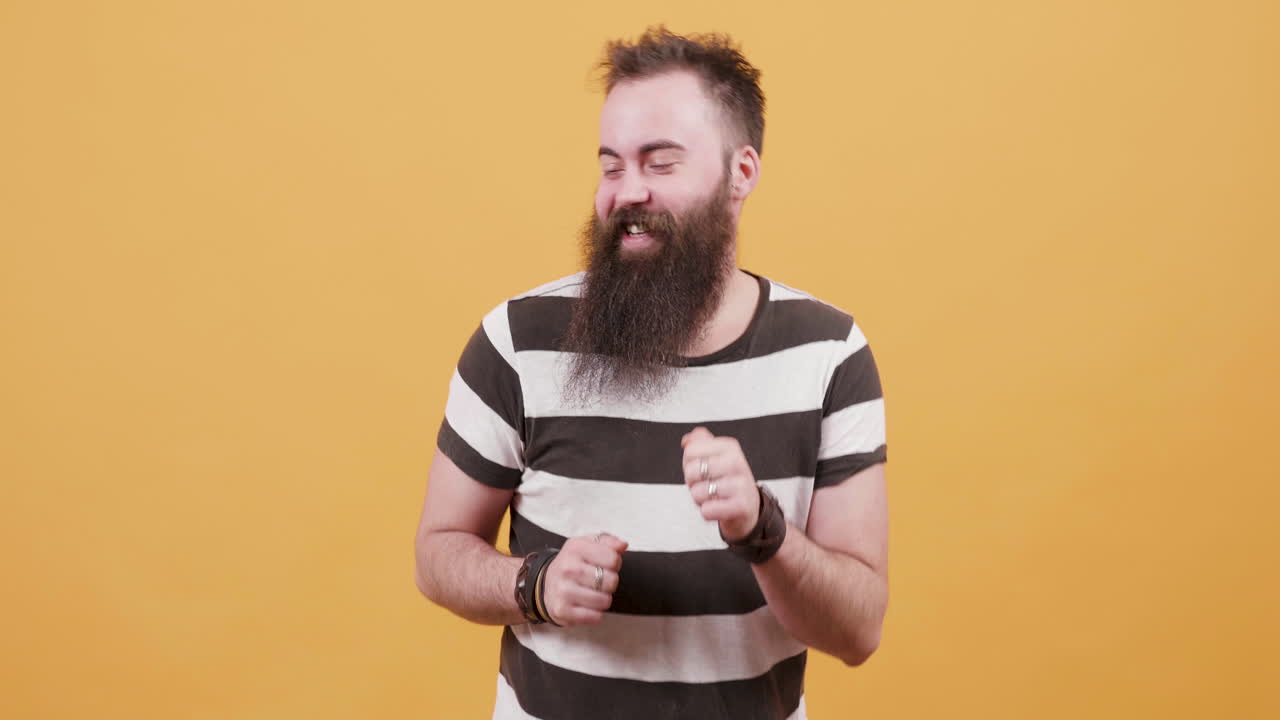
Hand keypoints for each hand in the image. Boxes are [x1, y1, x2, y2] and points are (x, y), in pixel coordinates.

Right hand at [542, 533, 626, 625]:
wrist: (547, 583)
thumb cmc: (573, 563)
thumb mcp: (587, 545)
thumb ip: (608, 542)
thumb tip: (622, 545)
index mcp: (576, 548)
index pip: (613, 558)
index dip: (615, 563)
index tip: (605, 565)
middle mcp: (568, 568)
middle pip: (611, 581)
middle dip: (610, 583)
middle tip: (599, 581)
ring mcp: (564, 590)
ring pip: (604, 601)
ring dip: (603, 599)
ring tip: (593, 593)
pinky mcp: (562, 610)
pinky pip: (595, 617)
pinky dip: (595, 614)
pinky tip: (586, 605)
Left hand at [681, 427, 761, 541]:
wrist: (747, 506)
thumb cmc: (726, 481)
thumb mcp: (714, 457)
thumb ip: (699, 443)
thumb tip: (687, 440)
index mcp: (729, 446)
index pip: (690, 451)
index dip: (689, 463)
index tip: (703, 469)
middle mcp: (737, 462)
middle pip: (691, 471)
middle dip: (692, 483)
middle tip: (708, 484)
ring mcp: (741, 484)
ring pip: (697, 492)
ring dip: (700, 499)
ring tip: (714, 496)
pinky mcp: (742, 506)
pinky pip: (707, 510)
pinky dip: (708, 512)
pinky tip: (719, 507)